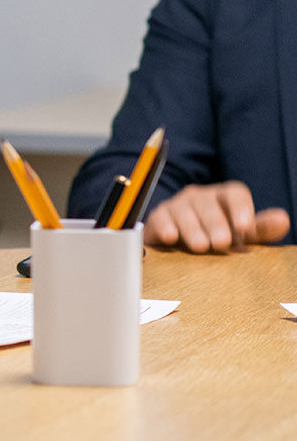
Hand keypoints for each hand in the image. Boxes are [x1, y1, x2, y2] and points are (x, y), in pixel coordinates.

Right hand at [143, 182, 289, 252]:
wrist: (181, 246)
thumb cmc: (217, 238)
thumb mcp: (242, 236)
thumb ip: (260, 229)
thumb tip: (282, 220)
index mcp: (224, 197)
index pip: (235, 193)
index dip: (241, 208)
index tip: (245, 228)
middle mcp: (200, 197)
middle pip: (207, 203)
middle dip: (215, 223)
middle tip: (221, 243)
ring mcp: (177, 205)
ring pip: (183, 211)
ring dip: (192, 228)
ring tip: (200, 247)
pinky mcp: (158, 217)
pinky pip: (160, 218)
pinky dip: (164, 227)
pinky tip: (170, 237)